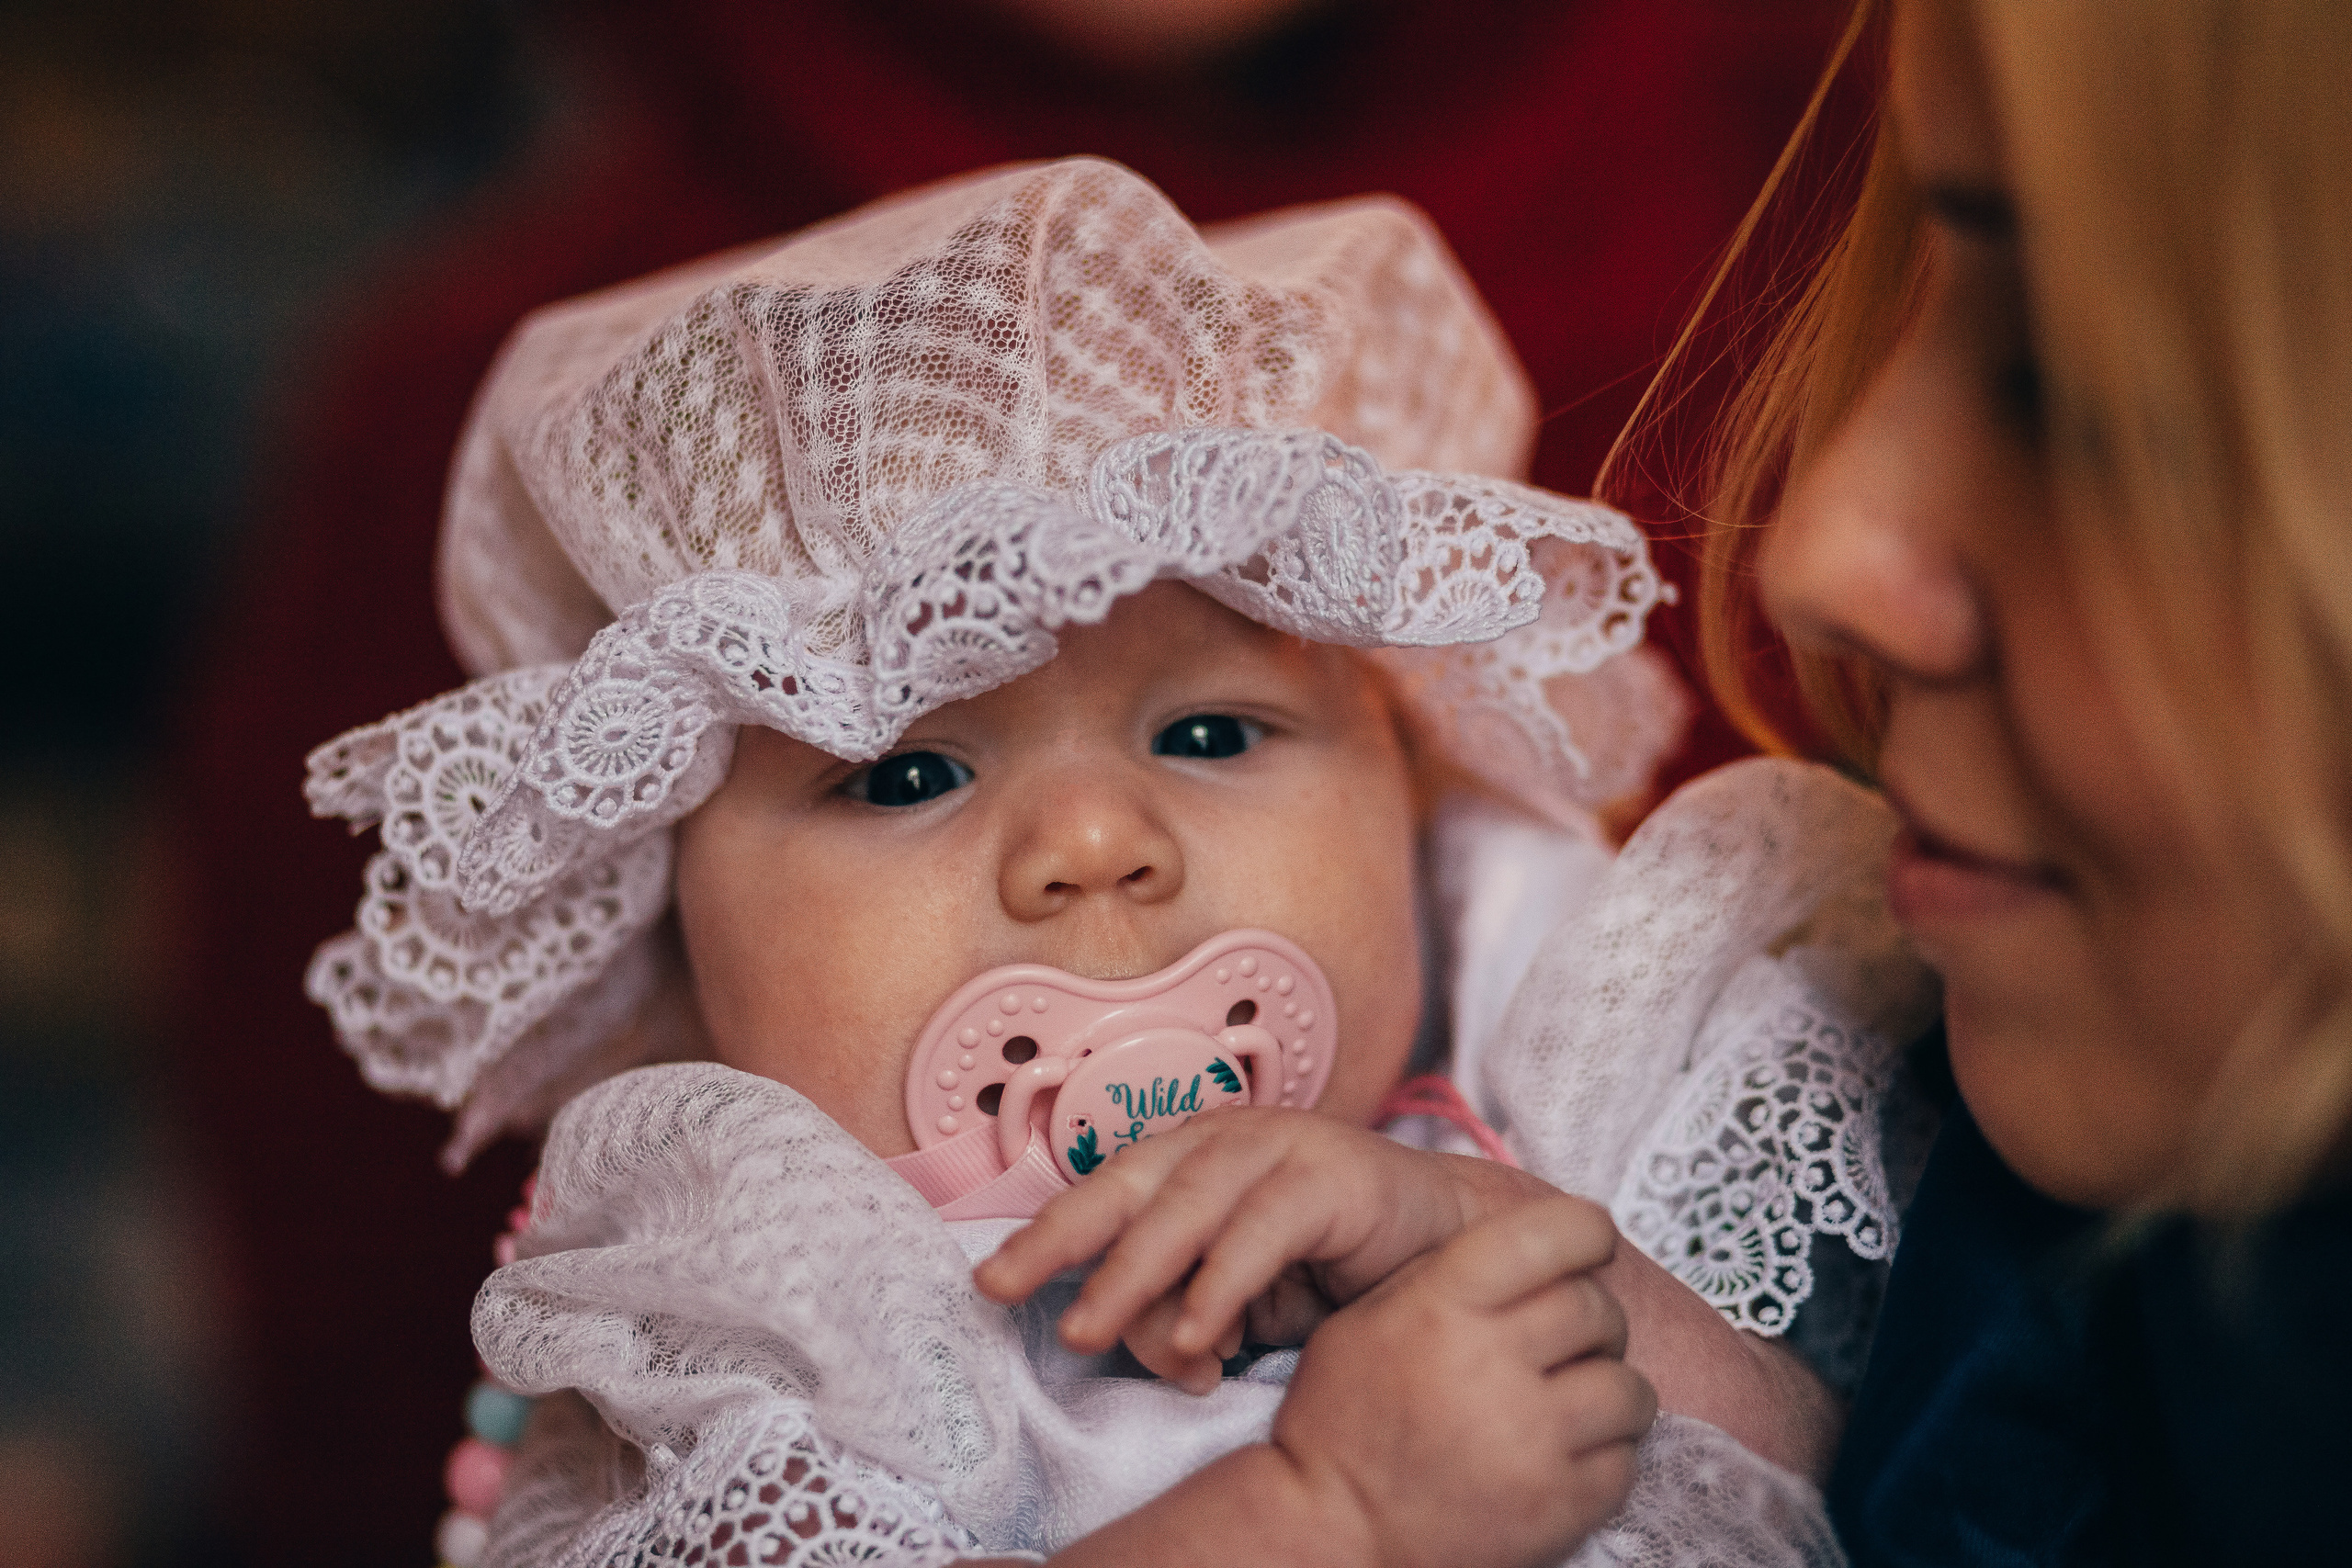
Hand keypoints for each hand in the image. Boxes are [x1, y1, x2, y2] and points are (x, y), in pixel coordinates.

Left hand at [974, 1106, 1550, 1391]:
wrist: (1451, 1244)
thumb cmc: (1333, 1268)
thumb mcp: (1237, 1300)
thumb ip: (1178, 1313)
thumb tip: (1130, 1345)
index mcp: (1191, 1160)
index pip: (1103, 1194)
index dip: (1044, 1235)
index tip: (988, 1284)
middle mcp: (1226, 1140)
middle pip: (1126, 1184)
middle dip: (1061, 1239)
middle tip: (1008, 1291)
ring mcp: (1281, 1147)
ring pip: (1186, 1204)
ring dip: (1133, 1272)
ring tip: (1089, 1330)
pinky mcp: (1334, 1172)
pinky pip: (1264, 1228)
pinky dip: (1225, 1281)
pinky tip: (1204, 1334)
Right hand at [1272, 1198, 1655, 1567]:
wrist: (1334, 1532)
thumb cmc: (1344, 1419)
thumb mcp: (1364, 1320)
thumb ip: (1445, 1277)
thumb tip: (1532, 1248)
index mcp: (1442, 1306)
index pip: (1552, 1235)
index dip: (1587, 1232)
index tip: (1591, 1242)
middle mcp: (1491, 1364)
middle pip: (1597, 1309)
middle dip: (1593, 1320)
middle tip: (1566, 1340)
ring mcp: (1530, 1441)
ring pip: (1628, 1388)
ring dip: (1610, 1389)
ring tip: (1575, 1400)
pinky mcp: (1559, 1507)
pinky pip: (1625, 1459)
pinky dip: (1606, 1452)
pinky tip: (1565, 1452)